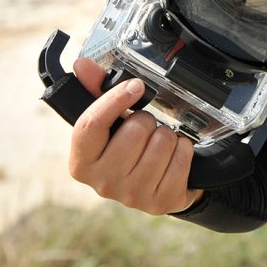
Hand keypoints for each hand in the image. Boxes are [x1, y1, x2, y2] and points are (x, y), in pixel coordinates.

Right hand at [69, 58, 203, 214]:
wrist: (157, 183)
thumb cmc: (128, 146)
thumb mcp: (112, 120)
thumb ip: (97, 91)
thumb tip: (82, 64)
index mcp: (82, 162)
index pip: (90, 125)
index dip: (114, 100)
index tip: (135, 86)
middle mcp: (103, 184)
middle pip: (135, 129)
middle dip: (147, 120)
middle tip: (146, 128)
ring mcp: (132, 196)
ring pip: (161, 141)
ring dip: (167, 134)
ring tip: (158, 143)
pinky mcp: (161, 202)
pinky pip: (182, 156)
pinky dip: (183, 149)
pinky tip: (173, 156)